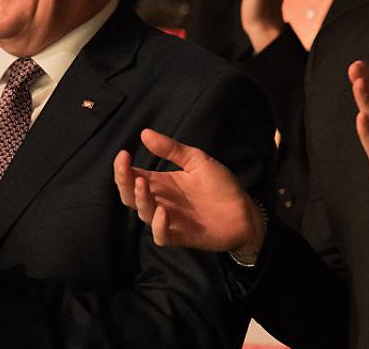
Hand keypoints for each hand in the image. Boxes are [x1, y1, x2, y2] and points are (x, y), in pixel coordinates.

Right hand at [113, 129, 265, 253]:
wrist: (245, 211)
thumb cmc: (221, 186)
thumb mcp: (198, 161)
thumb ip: (172, 149)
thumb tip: (144, 133)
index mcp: (162, 183)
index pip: (133, 177)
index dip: (123, 168)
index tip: (123, 154)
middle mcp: (161, 201)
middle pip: (131, 196)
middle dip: (124, 182)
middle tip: (126, 169)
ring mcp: (170, 220)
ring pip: (144, 214)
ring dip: (141, 199)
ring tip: (143, 183)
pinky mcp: (181, 236)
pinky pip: (161, 236)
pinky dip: (158, 226)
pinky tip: (163, 211)